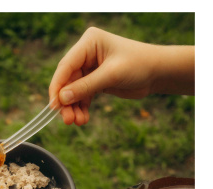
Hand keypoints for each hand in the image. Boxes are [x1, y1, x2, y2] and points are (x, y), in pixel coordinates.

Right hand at [49, 27, 194, 125]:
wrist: (158, 72)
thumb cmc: (138, 65)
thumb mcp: (111, 75)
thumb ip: (86, 86)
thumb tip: (62, 99)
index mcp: (88, 43)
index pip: (66, 66)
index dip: (57, 87)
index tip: (54, 106)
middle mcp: (86, 54)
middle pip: (68, 81)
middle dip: (67, 102)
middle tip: (67, 120)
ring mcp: (90, 68)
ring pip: (74, 91)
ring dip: (74, 108)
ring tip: (77, 122)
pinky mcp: (95, 81)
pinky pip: (83, 96)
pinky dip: (82, 108)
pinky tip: (83, 119)